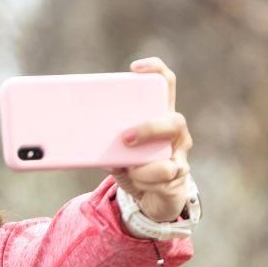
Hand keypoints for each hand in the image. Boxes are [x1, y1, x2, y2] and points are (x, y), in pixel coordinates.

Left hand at [111, 57, 194, 223]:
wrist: (152, 198)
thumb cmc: (135, 167)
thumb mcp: (117, 153)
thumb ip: (107, 146)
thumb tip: (86, 143)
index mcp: (159, 116)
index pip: (165, 84)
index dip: (155, 70)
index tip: (134, 68)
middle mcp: (175, 132)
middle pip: (174, 121)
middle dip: (149, 129)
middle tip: (126, 138)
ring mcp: (180, 153)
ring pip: (169, 157)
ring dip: (143, 167)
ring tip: (130, 171)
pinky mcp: (179, 175)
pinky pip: (163, 177)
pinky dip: (144, 181)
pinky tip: (137, 181)